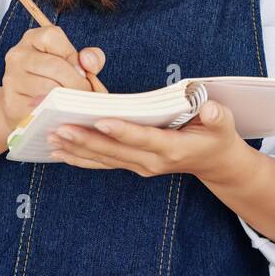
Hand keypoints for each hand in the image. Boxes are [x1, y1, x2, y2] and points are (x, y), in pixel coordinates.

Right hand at [0, 25, 104, 129]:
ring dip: (68, 98)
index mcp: (33, 38)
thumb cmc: (55, 80)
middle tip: (85, 94)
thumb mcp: (74, 62)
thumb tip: (88, 62)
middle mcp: (18, 55)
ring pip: (48, 88)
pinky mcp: (12, 103)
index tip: (81, 72)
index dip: (72, 55)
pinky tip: (61, 112)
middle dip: (77, 82)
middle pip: (55, 65)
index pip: (53, 36)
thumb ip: (91, 58)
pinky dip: (55, 111)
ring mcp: (12, 79)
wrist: (24, 106)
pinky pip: (40, 107)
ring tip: (75, 103)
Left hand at [46, 100, 258, 185]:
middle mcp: (152, 162)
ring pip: (103, 159)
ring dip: (76, 149)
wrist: (214, 162)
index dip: (122, 131)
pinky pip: (102, 163)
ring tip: (50, 137)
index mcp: (173, 149)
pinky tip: (59, 151)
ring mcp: (140, 166)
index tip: (99, 121)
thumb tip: (210, 109)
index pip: (143, 139)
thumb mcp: (224, 123)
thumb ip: (216, 116)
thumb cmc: (217, 136)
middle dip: (85, 139)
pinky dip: (80, 157)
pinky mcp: (132, 165)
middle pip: (114, 151)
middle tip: (59, 127)